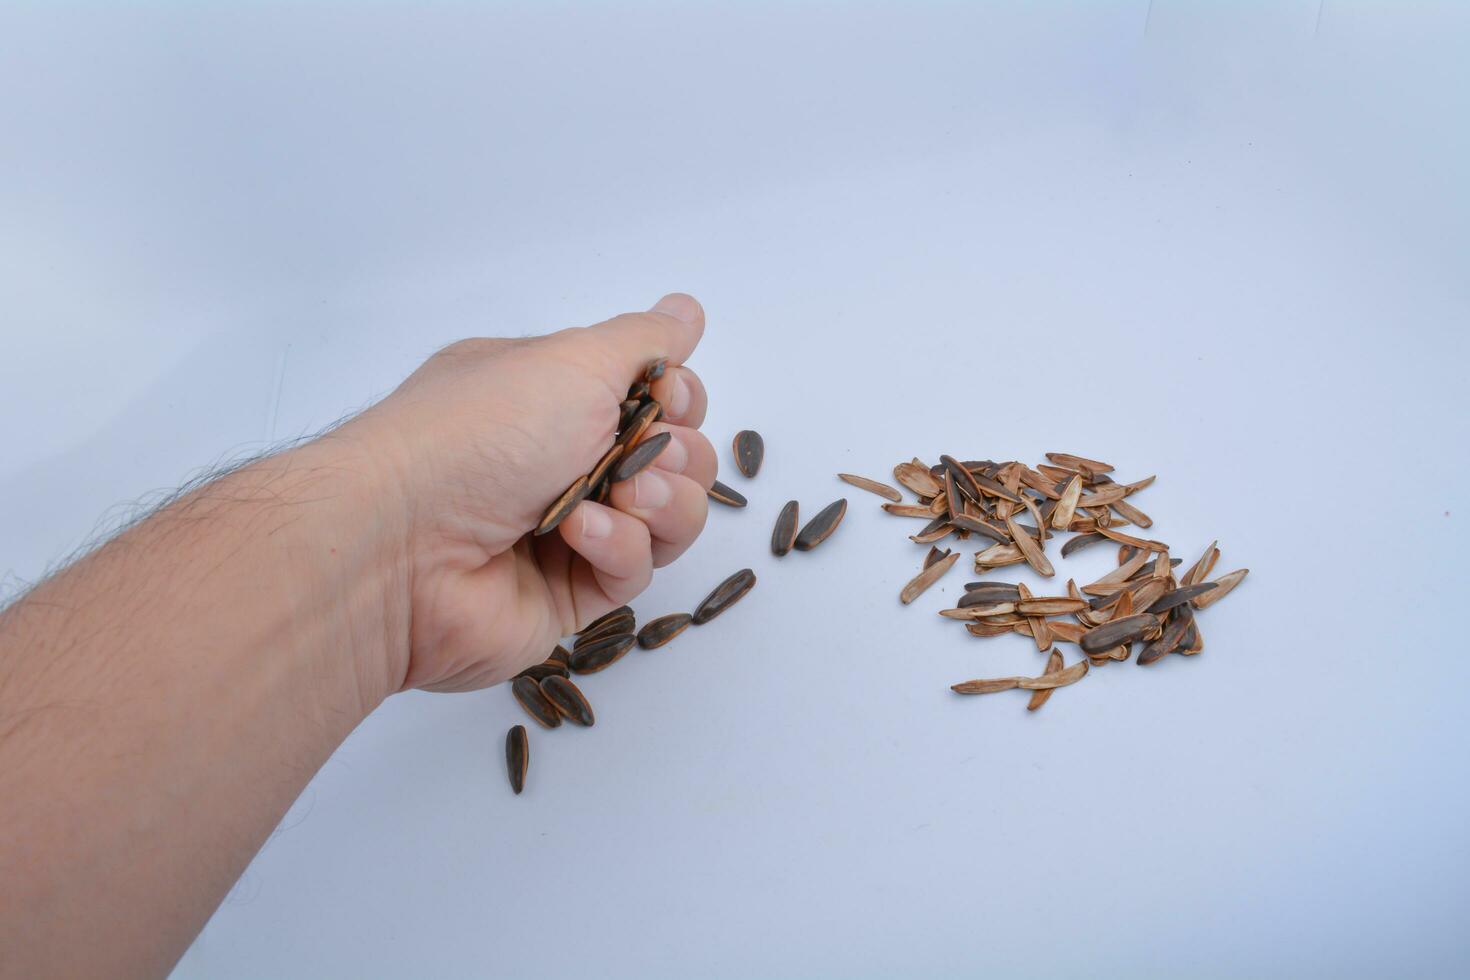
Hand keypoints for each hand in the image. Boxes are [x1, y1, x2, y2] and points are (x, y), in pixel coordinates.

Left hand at [359, 294, 713, 692]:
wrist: (401, 543)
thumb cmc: (479, 432)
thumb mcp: (570, 360)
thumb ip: (644, 339)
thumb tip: (689, 308)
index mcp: (553, 397)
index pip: (655, 397)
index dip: (677, 396)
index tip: (663, 394)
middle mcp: (561, 460)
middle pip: (675, 458)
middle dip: (676, 452)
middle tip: (640, 452)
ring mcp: (567, 533)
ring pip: (669, 519)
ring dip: (660, 501)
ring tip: (621, 496)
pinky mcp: (569, 596)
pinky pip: (633, 572)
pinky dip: (616, 547)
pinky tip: (576, 537)